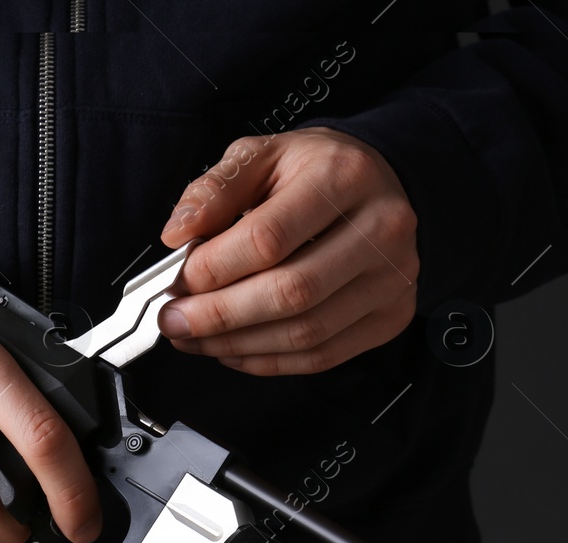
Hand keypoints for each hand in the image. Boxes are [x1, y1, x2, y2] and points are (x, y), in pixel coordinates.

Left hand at [157, 127, 418, 375]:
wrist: (378, 185)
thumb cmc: (316, 172)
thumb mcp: (262, 156)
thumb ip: (216, 190)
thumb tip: (178, 233)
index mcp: (344, 176)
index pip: (269, 239)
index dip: (213, 269)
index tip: (176, 282)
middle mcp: (381, 228)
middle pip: (291, 292)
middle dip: (220, 315)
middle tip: (175, 321)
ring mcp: (392, 278)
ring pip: (306, 332)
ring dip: (239, 345)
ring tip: (196, 338)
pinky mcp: (391, 316)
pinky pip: (323, 356)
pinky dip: (269, 361)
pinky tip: (235, 351)